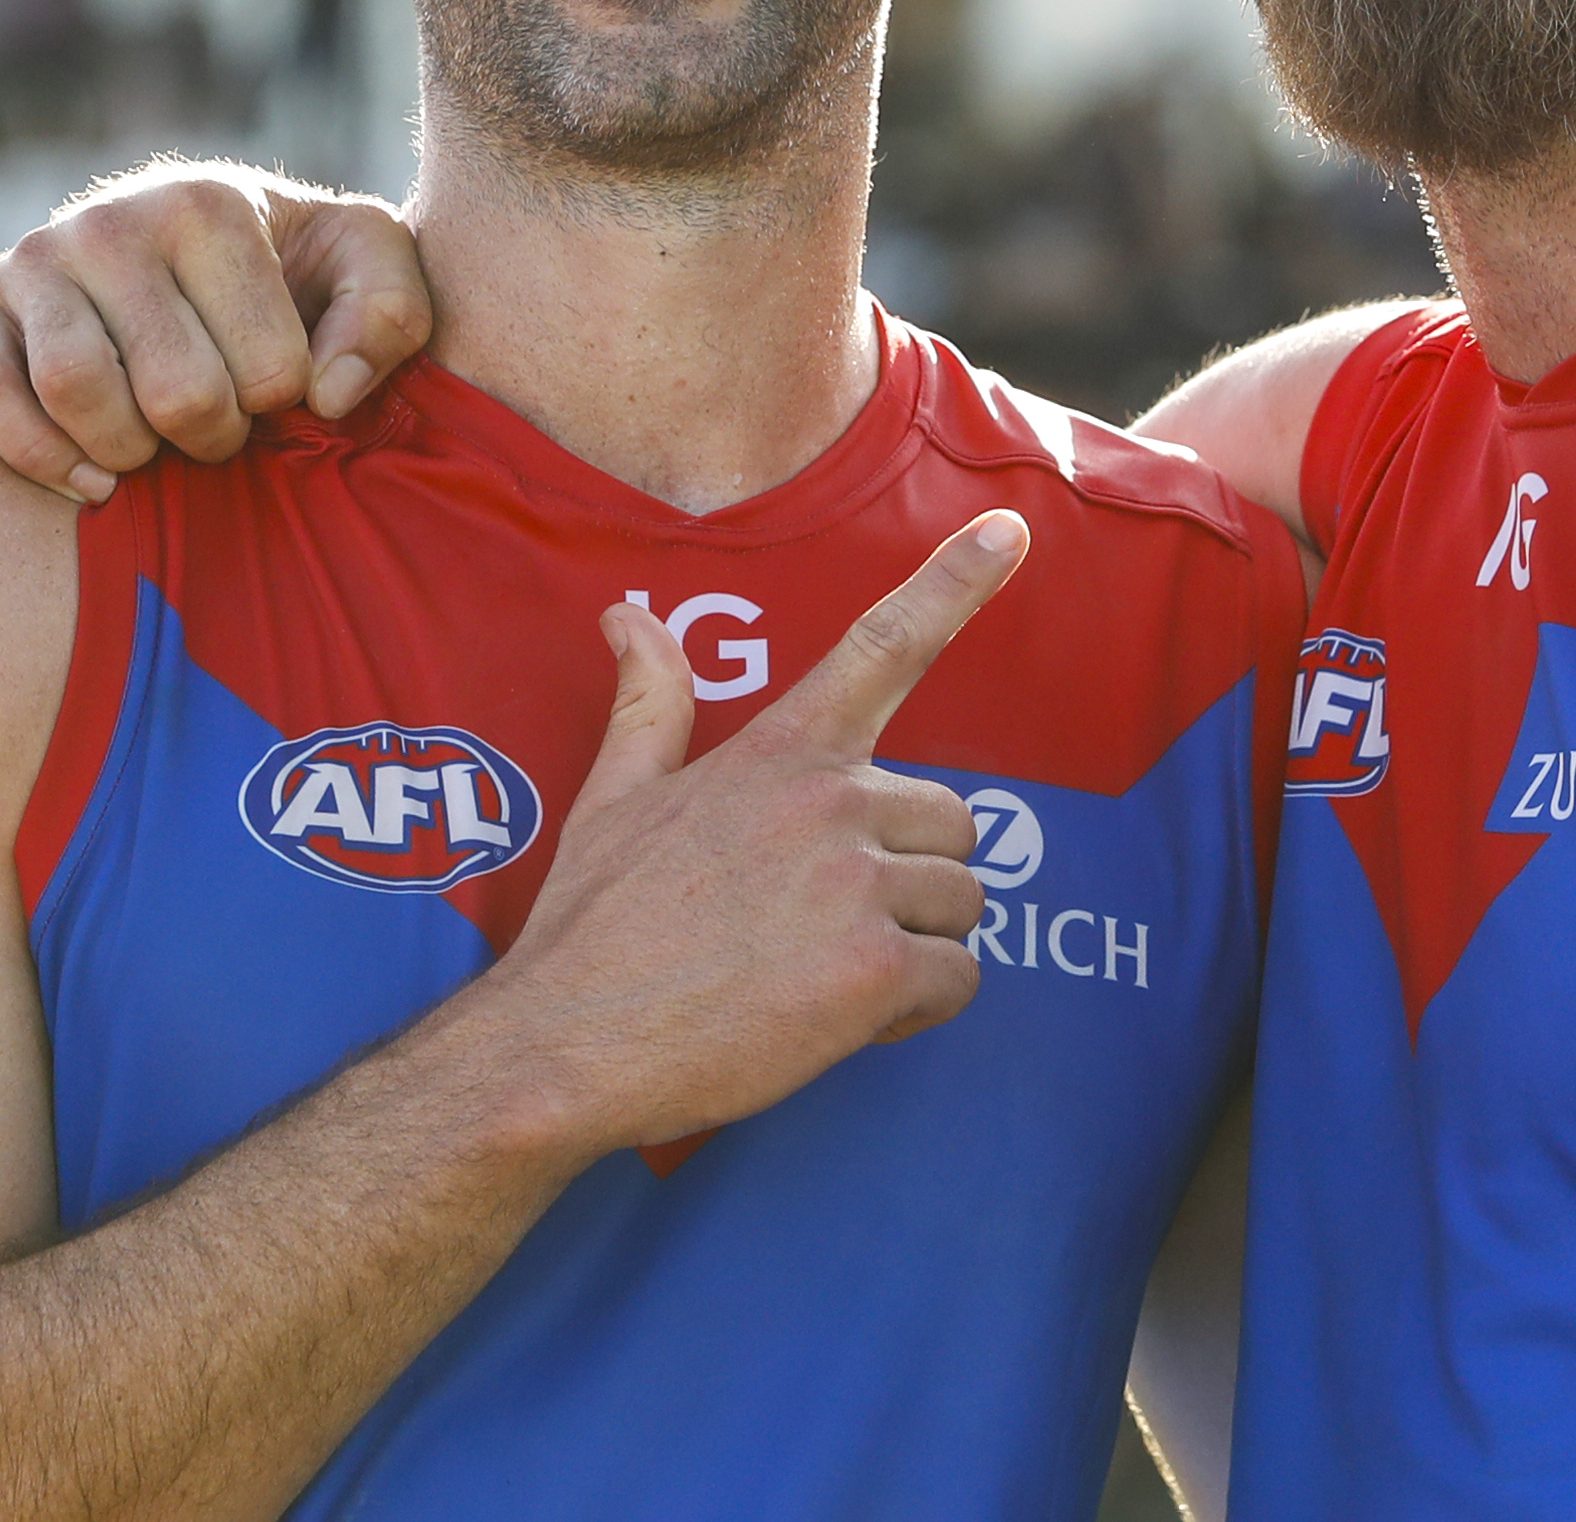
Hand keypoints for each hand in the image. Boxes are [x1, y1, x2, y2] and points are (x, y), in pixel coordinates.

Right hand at [0, 163, 432, 501]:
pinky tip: (96, 480)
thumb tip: (331, 396)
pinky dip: (41, 457)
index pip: (268, 368)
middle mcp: (111, 222)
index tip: (279, 387)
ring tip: (161, 443)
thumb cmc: (291, 266)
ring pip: (76, 392)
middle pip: (176, 392)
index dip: (284, 404)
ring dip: (131, 451)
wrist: (185, 244)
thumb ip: (390, 312)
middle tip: (221, 425)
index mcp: (210, 205)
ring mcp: (34, 260)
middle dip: (214, 438)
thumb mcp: (366, 262)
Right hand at [481, 511, 1030, 1155]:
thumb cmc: (591, 926)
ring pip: (963, 902)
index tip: (1011, 530)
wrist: (564, 1046)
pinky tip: (848, 1019)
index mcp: (780, 753)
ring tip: (827, 972)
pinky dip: (919, 1008)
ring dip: (918, 942)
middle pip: (951, 820)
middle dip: (910, 874)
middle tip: (825, 922)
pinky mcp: (876, 972)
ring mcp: (858, 886)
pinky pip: (958, 979)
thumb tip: (627, 616)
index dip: (954, 582)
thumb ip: (651, 702)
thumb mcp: (613, 796)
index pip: (882, 646)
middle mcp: (832, 802)